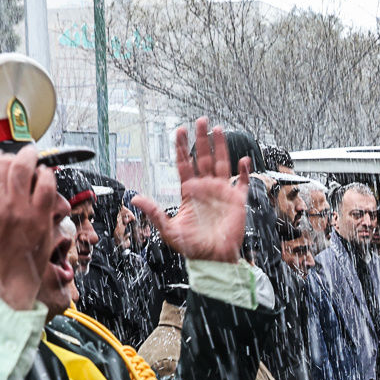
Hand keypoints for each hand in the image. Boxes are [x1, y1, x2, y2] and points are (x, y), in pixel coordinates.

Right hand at [0, 147, 61, 310]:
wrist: (0, 288)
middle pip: (1, 162)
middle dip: (9, 157)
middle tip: (16, 159)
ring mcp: (17, 209)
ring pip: (23, 167)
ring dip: (29, 157)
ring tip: (31, 155)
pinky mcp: (39, 217)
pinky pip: (46, 185)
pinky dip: (46, 176)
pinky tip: (44, 176)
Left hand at [129, 119, 248, 263]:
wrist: (214, 259)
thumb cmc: (192, 247)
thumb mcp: (169, 229)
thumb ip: (154, 213)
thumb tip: (135, 199)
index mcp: (189, 192)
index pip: (185, 165)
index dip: (182, 148)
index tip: (179, 131)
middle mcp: (205, 188)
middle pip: (203, 158)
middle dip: (201, 139)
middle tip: (201, 121)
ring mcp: (222, 193)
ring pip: (221, 163)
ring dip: (220, 147)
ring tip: (219, 129)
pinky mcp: (237, 201)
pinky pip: (242, 183)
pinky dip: (244, 171)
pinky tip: (243, 160)